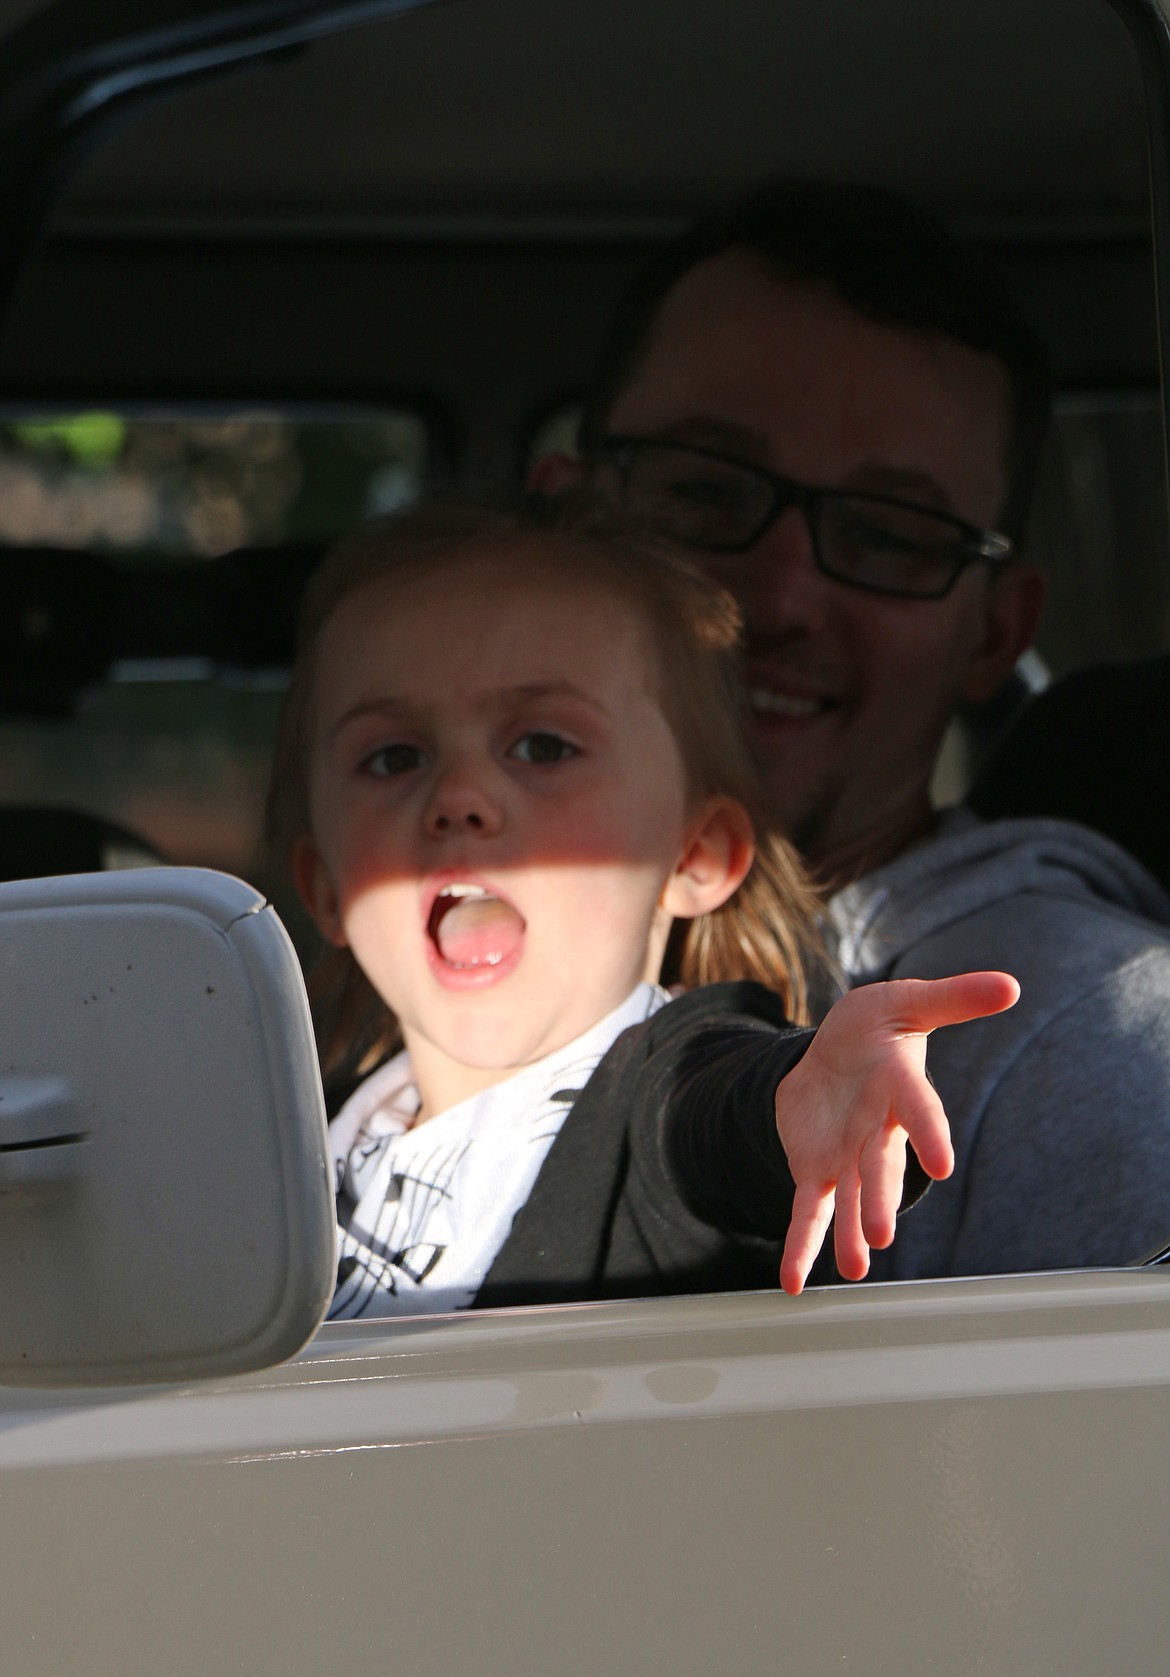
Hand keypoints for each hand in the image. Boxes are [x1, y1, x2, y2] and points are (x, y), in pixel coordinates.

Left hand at [775, 971, 1019, 1294]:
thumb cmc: (873, 1027)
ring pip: (851, 1198)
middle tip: (883, 1235)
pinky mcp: (818, 1170)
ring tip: (855, 1267)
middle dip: (882, 1200)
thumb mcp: (905, 1000)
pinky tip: (794, 1281)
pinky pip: (810, 1214)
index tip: (942, 1165)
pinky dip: (801, 1246)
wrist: (831, 1051)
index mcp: (900, 1089)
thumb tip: (1010, 984)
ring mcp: (849, 1157)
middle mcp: (879, 1131)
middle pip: (881, 1167)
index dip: (931, 1136)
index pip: (919, 1113)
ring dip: (852, 1232)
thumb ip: (953, 997)